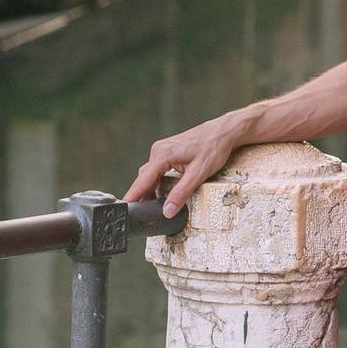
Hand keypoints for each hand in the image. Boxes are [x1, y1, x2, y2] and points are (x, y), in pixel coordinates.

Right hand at [125, 114, 248, 216]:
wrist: (223, 132)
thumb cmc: (213, 149)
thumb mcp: (198, 174)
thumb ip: (181, 194)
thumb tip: (167, 211)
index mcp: (162, 155)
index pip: (142, 180)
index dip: (132, 196)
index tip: (123, 209)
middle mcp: (158, 151)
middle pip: (144, 178)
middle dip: (139, 196)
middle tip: (136, 215)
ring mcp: (162, 150)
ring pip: (150, 175)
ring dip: (147, 190)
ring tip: (144, 209)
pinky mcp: (168, 152)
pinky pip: (156, 170)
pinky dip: (154, 183)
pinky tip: (156, 194)